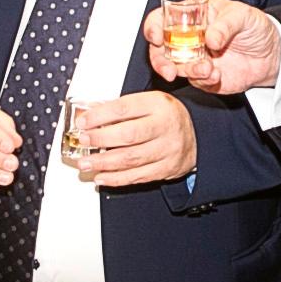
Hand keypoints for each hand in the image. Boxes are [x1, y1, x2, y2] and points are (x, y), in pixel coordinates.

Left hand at [73, 91, 196, 187]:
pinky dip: (116, 179)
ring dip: (103, 162)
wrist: (198, 134)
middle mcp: (164, 126)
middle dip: (100, 139)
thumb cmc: (166, 116)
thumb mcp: (147, 102)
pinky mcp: (167, 169)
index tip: (82, 122)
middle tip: (83, 141)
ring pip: (131, 159)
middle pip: (128, 135)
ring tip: (86, 163)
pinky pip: (138, 176)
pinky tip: (101, 177)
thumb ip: (120, 108)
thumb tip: (88, 115)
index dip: (99, 116)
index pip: (124, 108)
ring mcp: (167, 149)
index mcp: (158, 104)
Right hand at [145, 0, 280, 93]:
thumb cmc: (255, 27)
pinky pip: (194, 80)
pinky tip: (217, 74)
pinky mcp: (203, 76)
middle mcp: (187, 38)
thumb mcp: (243, 15)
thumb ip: (225, 25)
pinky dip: (202, 79)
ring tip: (208, 69)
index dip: (153, 27)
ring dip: (187, 71)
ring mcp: (193, 58)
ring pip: (174, 67)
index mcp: (191, 16)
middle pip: (159, 48)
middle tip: (170, 69)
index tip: (156, 37)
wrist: (273, 55)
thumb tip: (210, 38)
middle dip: (160, 60)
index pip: (161, 19)